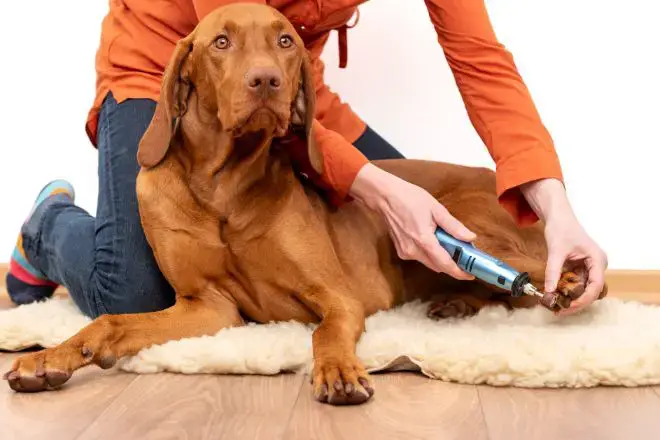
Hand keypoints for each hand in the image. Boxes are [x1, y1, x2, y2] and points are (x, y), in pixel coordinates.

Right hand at [349, 163, 475, 279]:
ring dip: (440, 258)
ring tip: (449, 245)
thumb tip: (470, 238)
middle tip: (464, 256)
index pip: (445, 263)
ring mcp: (405, 252)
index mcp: (424, 240)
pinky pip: (420, 257)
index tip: (470, 275)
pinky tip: (432, 241)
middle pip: (438, 266)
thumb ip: (454, 226)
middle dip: (452, 264)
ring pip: (429, 263)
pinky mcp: (401, 251)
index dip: (459, 272)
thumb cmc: (410, 199)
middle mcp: (413, 251)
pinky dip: (429, 254)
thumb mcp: (436, 209)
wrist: (385, 197)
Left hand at [522, 179, 607, 314]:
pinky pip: (575, 283)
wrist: (558, 217)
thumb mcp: (556, 251)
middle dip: (576, 302)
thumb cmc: (561, 229)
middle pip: (590, 291)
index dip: (583, 299)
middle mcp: (597, 265)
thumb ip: (553, 271)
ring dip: (570, 297)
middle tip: (559, 311)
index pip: (595, 286)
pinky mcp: (581, 268)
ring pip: (583, 289)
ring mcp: (589, 267)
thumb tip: (548, 291)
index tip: (568, 307)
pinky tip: (555, 295)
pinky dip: (566, 290)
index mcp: (597, 260)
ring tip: (556, 306)